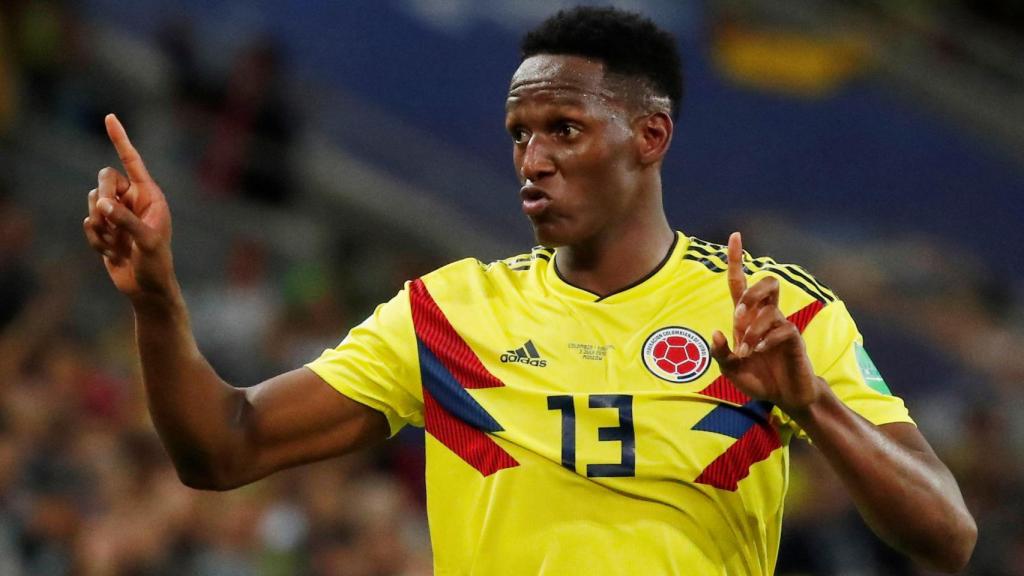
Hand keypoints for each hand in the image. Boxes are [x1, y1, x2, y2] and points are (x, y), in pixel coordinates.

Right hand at [83, 114, 174, 300]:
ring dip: (99, 223)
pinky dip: (95, 239)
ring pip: (92, 201)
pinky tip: (110, 253)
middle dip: (103, 195)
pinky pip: (88, 223)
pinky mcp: (105, 230)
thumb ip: (126, 221)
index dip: (120, 140)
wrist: (147, 289)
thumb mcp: (147, 241)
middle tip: (109, 216)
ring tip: (115, 243)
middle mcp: (134, 200)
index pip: (133, 162)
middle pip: (104, 178)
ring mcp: (118, 214)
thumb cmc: (156, 264)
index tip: (109, 117)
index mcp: (151, 195)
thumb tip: (101, 204)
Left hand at [709, 232, 823, 414]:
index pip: (741, 283)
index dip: (737, 260)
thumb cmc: (760, 379)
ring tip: (747, 350)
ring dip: (753, 328)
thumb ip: (721, 354)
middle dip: (751, 293)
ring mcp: (782, 326)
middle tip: (739, 315)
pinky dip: (767, 340)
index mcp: (748, 319)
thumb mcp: (731, 370)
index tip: (735, 235)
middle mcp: (766, 317)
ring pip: (770, 309)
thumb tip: (717, 332)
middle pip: (767, 283)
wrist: (787, 398)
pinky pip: (783, 329)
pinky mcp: (795, 340)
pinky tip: (761, 352)